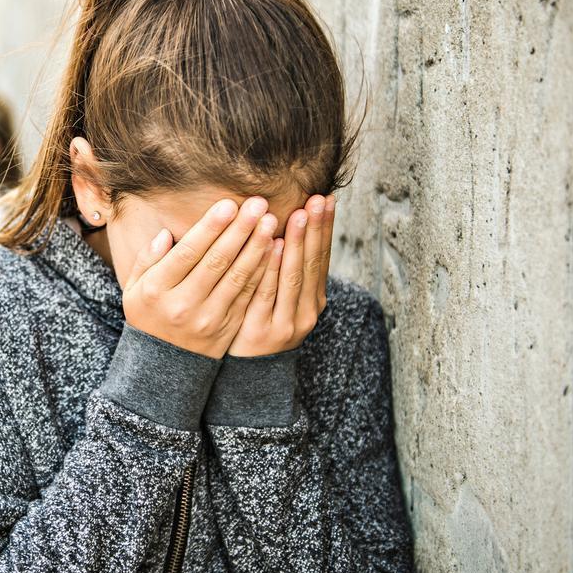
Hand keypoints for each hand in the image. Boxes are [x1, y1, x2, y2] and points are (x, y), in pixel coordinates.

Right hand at [122, 197, 278, 357]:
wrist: (163, 364)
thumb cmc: (149, 315)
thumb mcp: (135, 288)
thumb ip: (147, 259)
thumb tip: (166, 234)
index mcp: (157, 290)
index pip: (188, 253)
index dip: (210, 228)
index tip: (229, 204)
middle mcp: (184, 304)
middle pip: (216, 262)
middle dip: (239, 230)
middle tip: (258, 204)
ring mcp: (208, 318)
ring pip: (237, 277)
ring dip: (256, 247)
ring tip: (270, 221)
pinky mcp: (228, 327)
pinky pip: (248, 295)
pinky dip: (263, 271)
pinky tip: (274, 250)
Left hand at [228, 194, 334, 356]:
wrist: (246, 374)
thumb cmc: (259, 325)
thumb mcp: (279, 299)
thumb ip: (284, 269)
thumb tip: (288, 225)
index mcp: (313, 299)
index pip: (321, 257)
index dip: (325, 228)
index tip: (326, 198)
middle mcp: (307, 310)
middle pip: (312, 263)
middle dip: (315, 229)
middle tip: (317, 199)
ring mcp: (287, 322)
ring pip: (294, 276)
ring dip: (298, 244)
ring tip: (300, 214)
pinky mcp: (264, 331)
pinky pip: (267, 293)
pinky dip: (273, 269)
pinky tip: (275, 246)